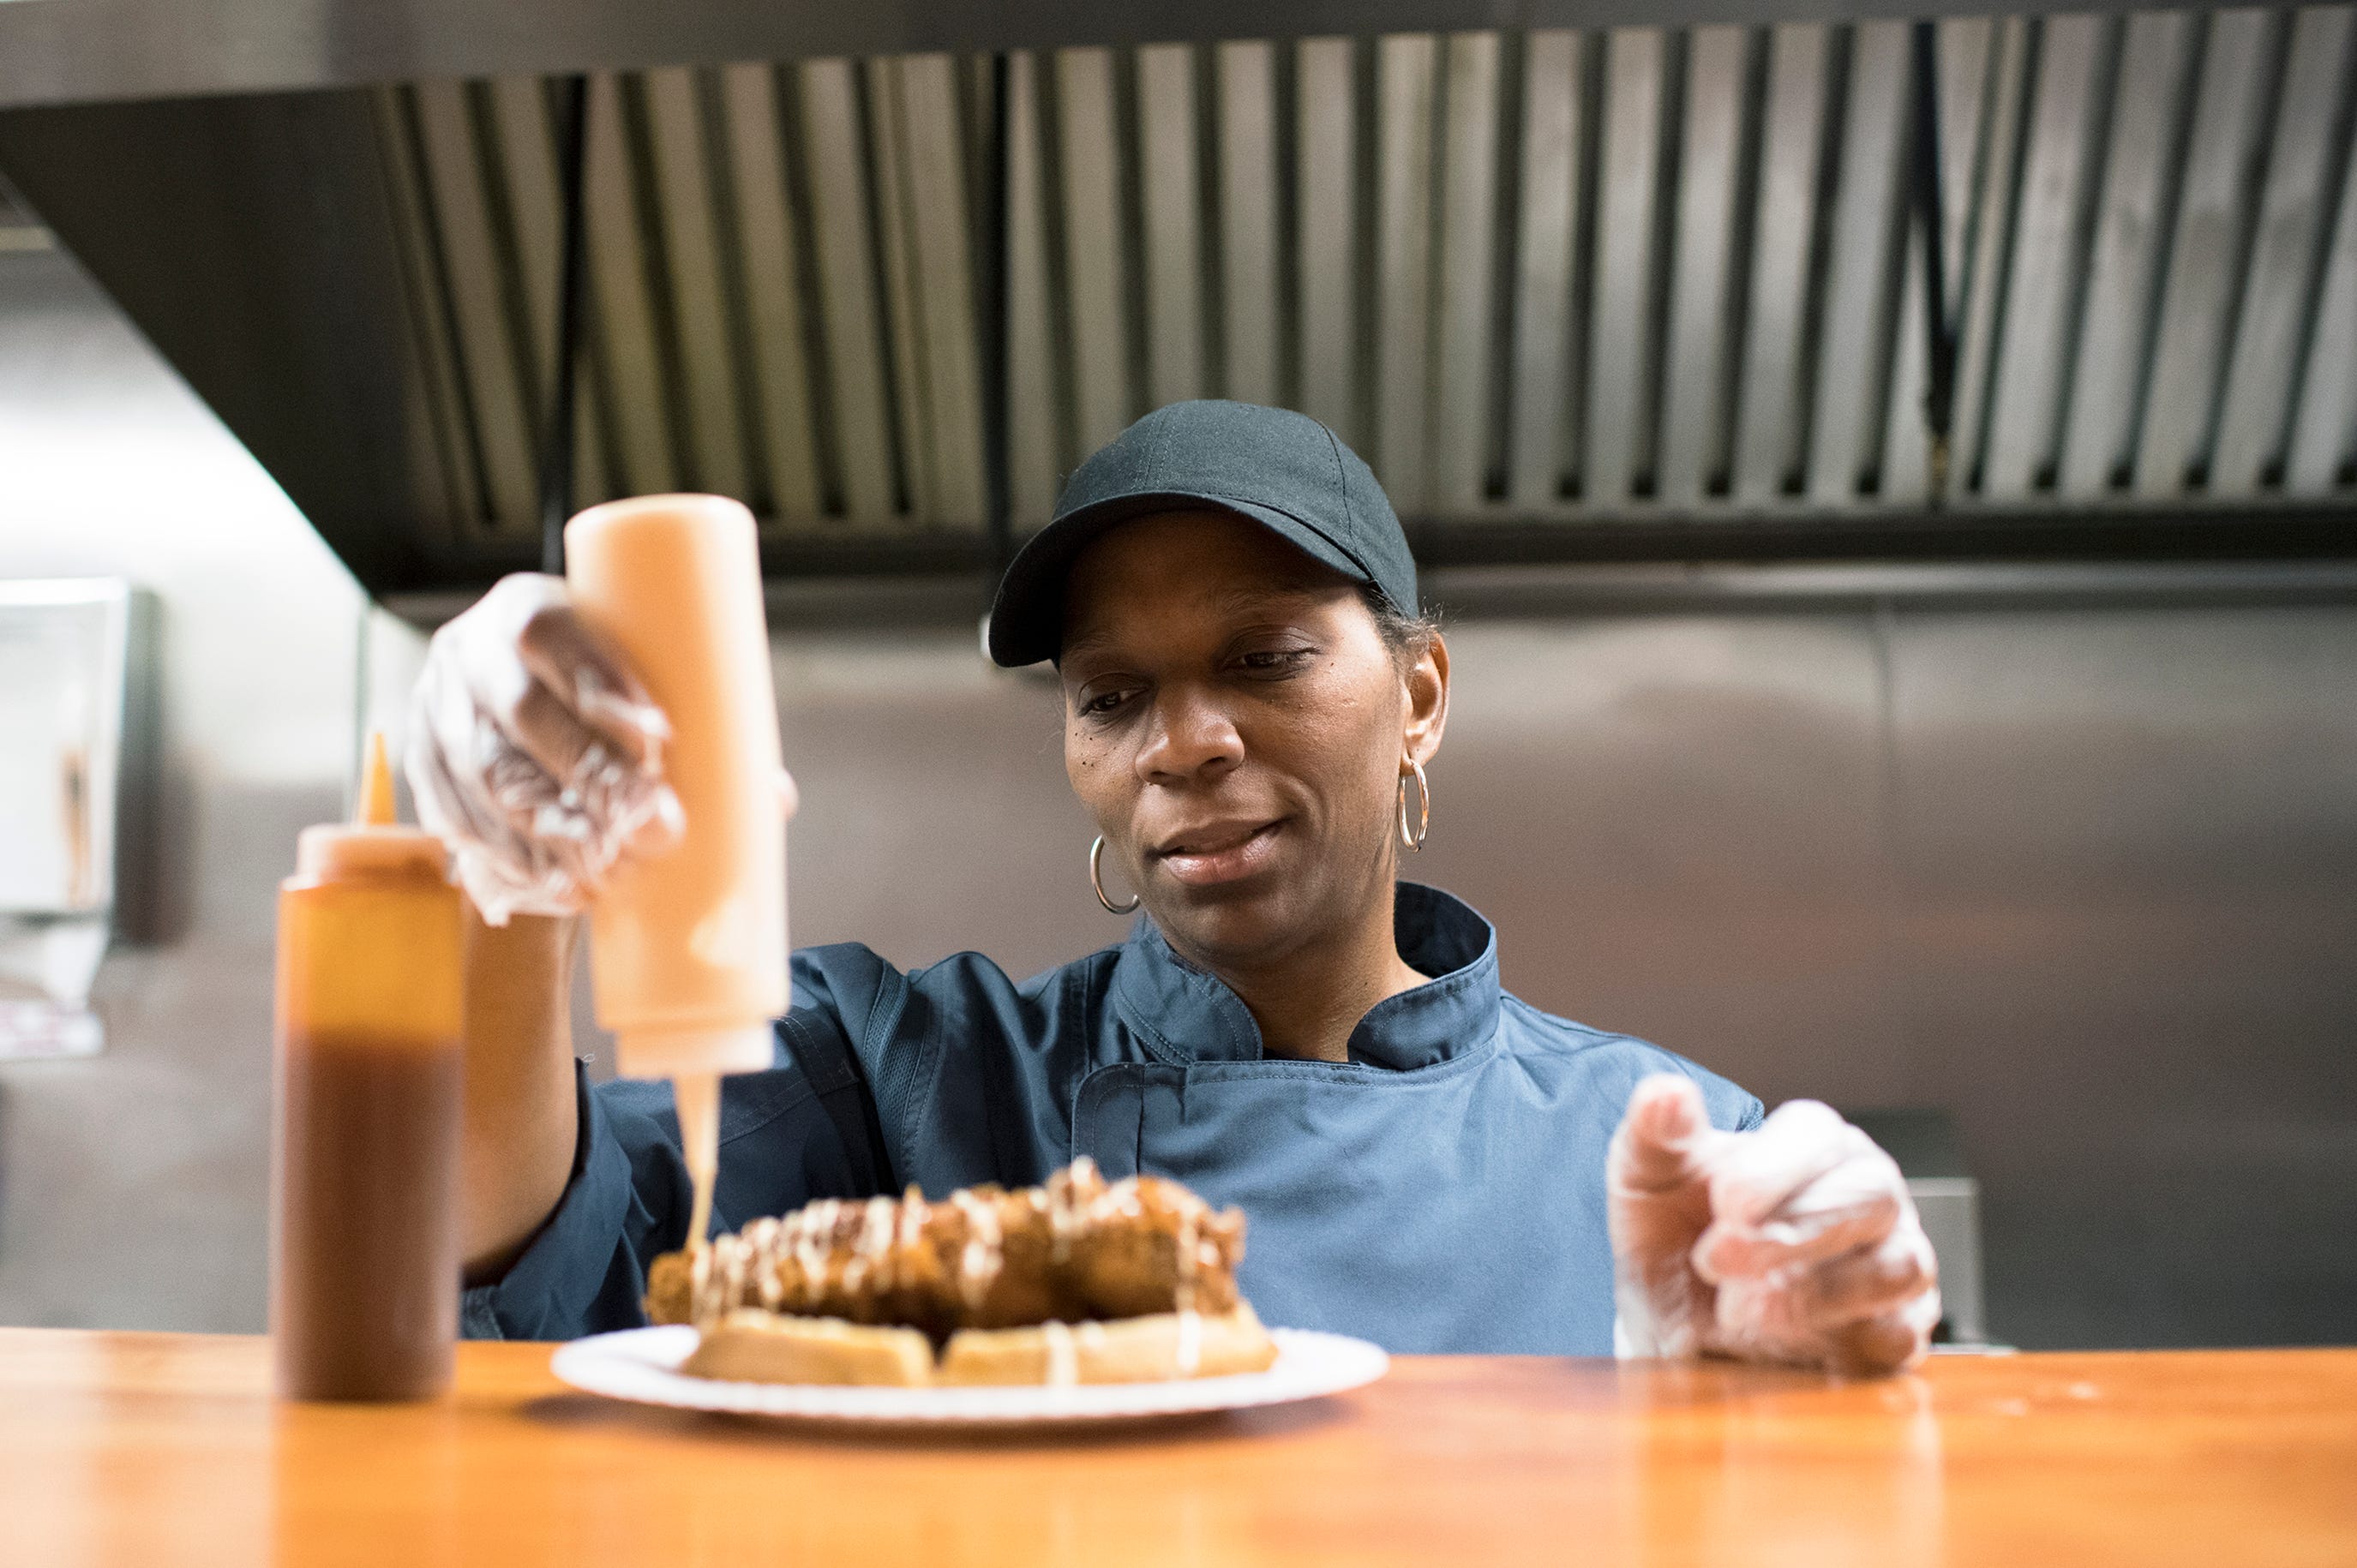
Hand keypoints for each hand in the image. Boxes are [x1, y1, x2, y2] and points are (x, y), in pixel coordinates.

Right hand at [404, 573, 680, 923]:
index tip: (662, 740)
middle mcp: (470, 653)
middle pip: (523, 716)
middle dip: (590, 777)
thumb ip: (701, 728)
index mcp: (526, 609)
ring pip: (488, 776)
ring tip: (611, 872)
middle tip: (656, 829)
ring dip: (552, 831)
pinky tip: (560, 889)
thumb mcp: (637, 681)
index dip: (602, 686)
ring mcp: (436, 712)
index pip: (552, 636)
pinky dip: (513, 860)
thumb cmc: (602, 693)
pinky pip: (458, 820)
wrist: (516, 703)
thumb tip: (772, 798)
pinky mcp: (424, 770)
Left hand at [1607, 1074, 1939, 1376]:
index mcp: (1815, 1145)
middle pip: (1871, 1196)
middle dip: (1792, 1231)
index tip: (1723, 1202)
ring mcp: (1892, 1265)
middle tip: (1716, 1260)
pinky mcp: (1895, 1335)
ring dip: (1816, 1291)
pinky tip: (1774, 1343)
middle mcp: (1869, 1197)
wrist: (1674, 1323)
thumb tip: (1665, 1093)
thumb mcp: (1646, 1181)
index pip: (1822, 1134)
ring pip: (1898, 1267)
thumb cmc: (1674, 1234)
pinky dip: (1837, 1342)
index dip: (1776, 1167)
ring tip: (1737, 1308)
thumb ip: (1654, 1134)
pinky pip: (1897, 1337)